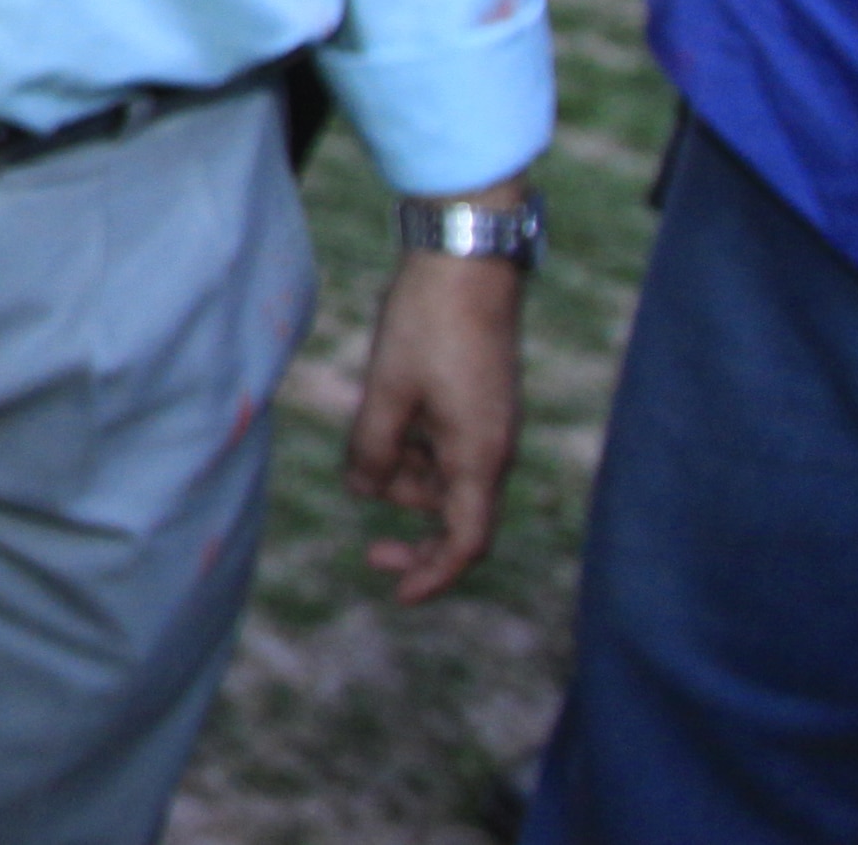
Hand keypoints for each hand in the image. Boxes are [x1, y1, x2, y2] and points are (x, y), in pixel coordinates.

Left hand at [346, 227, 526, 604]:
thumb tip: (364, 492)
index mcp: (479, 456)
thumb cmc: (429, 324)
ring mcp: (488, 424)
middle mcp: (492, 449)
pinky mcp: (478, 402)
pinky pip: (445, 446)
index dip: (435, 575)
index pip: (466, 542)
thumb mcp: (387, 391)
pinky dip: (413, 448)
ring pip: (444, 479)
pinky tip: (383, 419)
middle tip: (368, 552)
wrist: (466, 262)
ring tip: (368, 436)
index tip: (397, 595)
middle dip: (411, 530)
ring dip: (405, 478)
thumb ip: (374, 450)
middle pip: (454, 515)